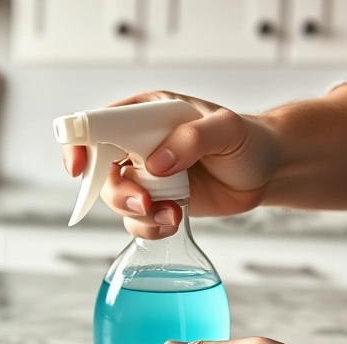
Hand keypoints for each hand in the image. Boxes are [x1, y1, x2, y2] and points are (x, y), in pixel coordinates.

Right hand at [62, 91, 280, 239]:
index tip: (78, 167)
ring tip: (172, 213)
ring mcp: (145, 175)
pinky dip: (150, 226)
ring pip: (116, 199)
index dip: (79, 144)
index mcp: (145, 113)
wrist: (267, 170)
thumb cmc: (247, 139)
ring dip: (138, 213)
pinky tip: (174, 220)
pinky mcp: (156, 201)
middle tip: (145, 202)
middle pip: (99, 170)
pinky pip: (136, 220)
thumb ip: (192, 138)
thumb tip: (156, 162)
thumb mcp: (226, 129)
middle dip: (117, 192)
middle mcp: (138, 144)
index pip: (96, 123)